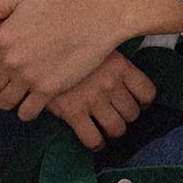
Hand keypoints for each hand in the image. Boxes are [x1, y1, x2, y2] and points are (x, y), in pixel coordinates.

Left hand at [0, 0, 121, 119]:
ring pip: (3, 103)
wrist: (94, 22)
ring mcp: (29, 77)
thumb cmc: (59, 8)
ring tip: (16, 90)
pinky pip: (25, 113)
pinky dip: (25, 110)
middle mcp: (12, 60)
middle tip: (1, 79)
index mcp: (1, 37)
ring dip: (7, 98)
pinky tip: (31, 99)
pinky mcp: (48, 90)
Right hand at [44, 50, 161, 149]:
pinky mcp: (73, 112)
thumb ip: (108, 56)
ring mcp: (93, 99)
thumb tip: (116, 67)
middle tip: (115, 114)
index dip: (144, 102)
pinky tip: (93, 140)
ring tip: (105, 128)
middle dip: (125, 117)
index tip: (137, 102)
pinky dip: (96, 143)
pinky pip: (93, 139)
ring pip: (117, 129)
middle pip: (132, 113)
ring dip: (112, 131)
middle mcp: (110, 83)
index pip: (147, 92)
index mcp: (119, 65)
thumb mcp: (93, 40)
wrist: (35, 44)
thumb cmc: (65, 39)